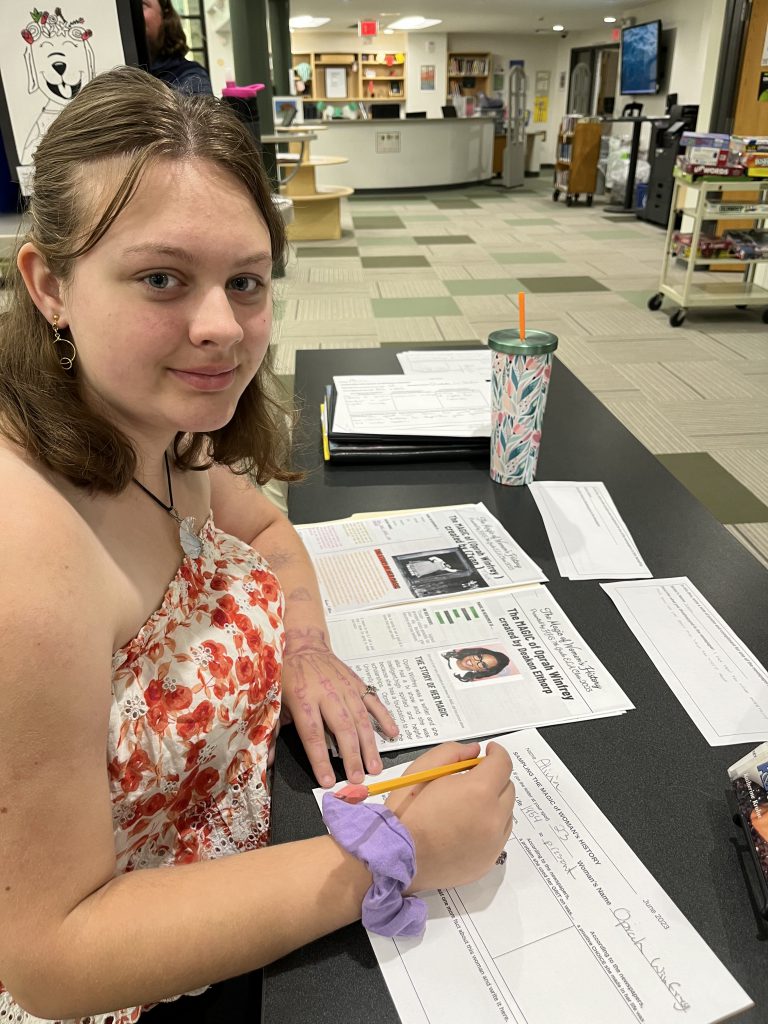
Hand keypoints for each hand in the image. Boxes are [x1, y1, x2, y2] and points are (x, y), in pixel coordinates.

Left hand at [281, 627, 398, 787]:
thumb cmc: (287, 674)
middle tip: (359, 779)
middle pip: (342, 729)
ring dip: (369, 745)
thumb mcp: (274, 699)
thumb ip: (272, 730)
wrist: (303, 643)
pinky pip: (373, 701)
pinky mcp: (357, 683)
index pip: (313, 734)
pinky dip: (384, 717)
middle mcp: (327, 693)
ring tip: (375, 767)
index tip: (328, 780)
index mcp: (303, 699)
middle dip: (351, 756)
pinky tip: (393, 733)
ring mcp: (345, 687)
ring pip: (361, 719)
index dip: (320, 759)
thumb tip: (266, 760)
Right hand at [386, 741, 514, 891]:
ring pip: (506, 814)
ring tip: (467, 806)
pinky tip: (466, 827)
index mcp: (478, 791)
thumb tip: (475, 752)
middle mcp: (493, 818)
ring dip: (493, 804)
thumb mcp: (423, 770)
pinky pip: (498, 837)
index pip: (503, 764)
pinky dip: (489, 827)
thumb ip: (452, 753)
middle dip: (494, 778)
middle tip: (472, 779)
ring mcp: (493, 844)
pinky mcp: (488, 862)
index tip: (488, 751)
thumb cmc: (406, 811)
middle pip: (508, 789)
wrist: (395, 857)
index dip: (496, 753)